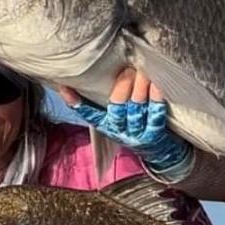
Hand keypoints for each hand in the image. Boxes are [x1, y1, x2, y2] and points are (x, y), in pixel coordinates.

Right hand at [59, 67, 192, 174]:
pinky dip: (155, 99)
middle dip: (121, 88)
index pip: (88, 113)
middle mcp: (119, 131)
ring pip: (135, 110)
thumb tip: (97, 74)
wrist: (160, 154)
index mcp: (106, 126)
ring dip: (138, 89)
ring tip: (141, 72)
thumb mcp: (118, 119)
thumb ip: (107, 102)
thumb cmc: (136, 127)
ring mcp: (137, 134)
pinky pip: (155, 115)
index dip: (75, 102)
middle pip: (116, 109)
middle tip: (127, 70)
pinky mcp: (155, 135)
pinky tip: (156, 85)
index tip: (65, 87)